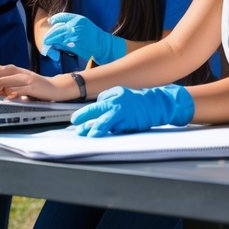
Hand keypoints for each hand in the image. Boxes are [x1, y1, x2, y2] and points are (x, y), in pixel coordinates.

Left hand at [0, 62, 72, 101]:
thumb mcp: (18, 84)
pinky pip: (17, 89)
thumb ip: (5, 85)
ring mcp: (23, 78)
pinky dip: (9, 94)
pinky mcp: (31, 86)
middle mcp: (16, 71)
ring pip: (3, 80)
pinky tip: (4, 99)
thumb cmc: (35, 87)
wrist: (56, 87)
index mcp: (12, 70)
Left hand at [42, 13, 126, 63]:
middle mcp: (75, 25)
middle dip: (50, 34)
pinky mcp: (73, 44)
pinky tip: (56, 47)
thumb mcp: (84, 25)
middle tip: (46, 38)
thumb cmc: (94, 36)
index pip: (62, 16)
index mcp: (78, 19)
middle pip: (57, 28)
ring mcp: (73, 35)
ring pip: (58, 37)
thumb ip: (72, 24)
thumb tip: (56, 26)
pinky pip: (62, 44)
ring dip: (51, 41)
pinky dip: (57, 46)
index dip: (55, 19)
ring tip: (47, 43)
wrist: (103, 45)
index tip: (50, 21)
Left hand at [71, 85, 194, 136]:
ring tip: (91, 135)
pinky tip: (107, 134)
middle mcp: (116, 107)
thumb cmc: (135, 99)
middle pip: (98, 115)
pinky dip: (113, 131)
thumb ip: (107, 97)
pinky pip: (119, 130)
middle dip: (87, 124)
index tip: (74, 120)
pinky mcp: (131, 125)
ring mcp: (124, 117)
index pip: (93, 107)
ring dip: (98, 129)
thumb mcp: (119, 92)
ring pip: (108, 124)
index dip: (82, 114)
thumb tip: (97, 105)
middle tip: (78, 131)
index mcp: (111, 99)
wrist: (154, 104)